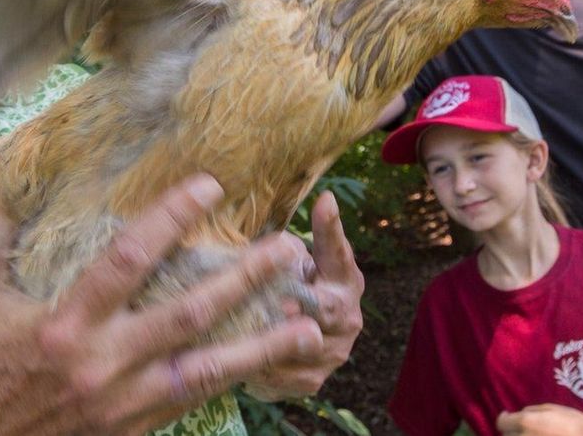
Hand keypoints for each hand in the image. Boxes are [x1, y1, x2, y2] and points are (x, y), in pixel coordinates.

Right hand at [0, 175, 322, 435]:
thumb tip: (4, 191)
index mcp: (65, 325)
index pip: (128, 260)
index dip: (170, 219)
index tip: (210, 185)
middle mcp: (103, 362)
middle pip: (188, 314)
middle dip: (243, 279)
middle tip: (288, 248)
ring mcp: (126, 400)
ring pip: (208, 368)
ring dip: (262, 345)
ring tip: (310, 324)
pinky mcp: (137, 426)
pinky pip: (196, 398)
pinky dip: (235, 378)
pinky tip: (268, 361)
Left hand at [243, 191, 364, 399]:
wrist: (289, 340)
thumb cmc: (284, 286)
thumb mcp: (289, 262)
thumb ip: (286, 249)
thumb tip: (275, 234)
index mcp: (345, 280)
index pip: (339, 252)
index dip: (331, 229)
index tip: (324, 202)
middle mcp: (347, 316)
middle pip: (325, 309)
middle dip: (298, 304)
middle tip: (275, 300)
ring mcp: (332, 353)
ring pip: (302, 347)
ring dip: (273, 340)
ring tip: (243, 332)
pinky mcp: (311, 380)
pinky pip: (283, 376)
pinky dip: (259, 368)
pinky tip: (235, 359)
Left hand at [497, 403, 582, 434]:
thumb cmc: (574, 423)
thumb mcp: (552, 409)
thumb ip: (531, 411)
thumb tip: (520, 413)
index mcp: (525, 422)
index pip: (501, 422)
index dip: (504, 419)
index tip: (508, 417)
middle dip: (512, 433)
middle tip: (523, 430)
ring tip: (532, 435)